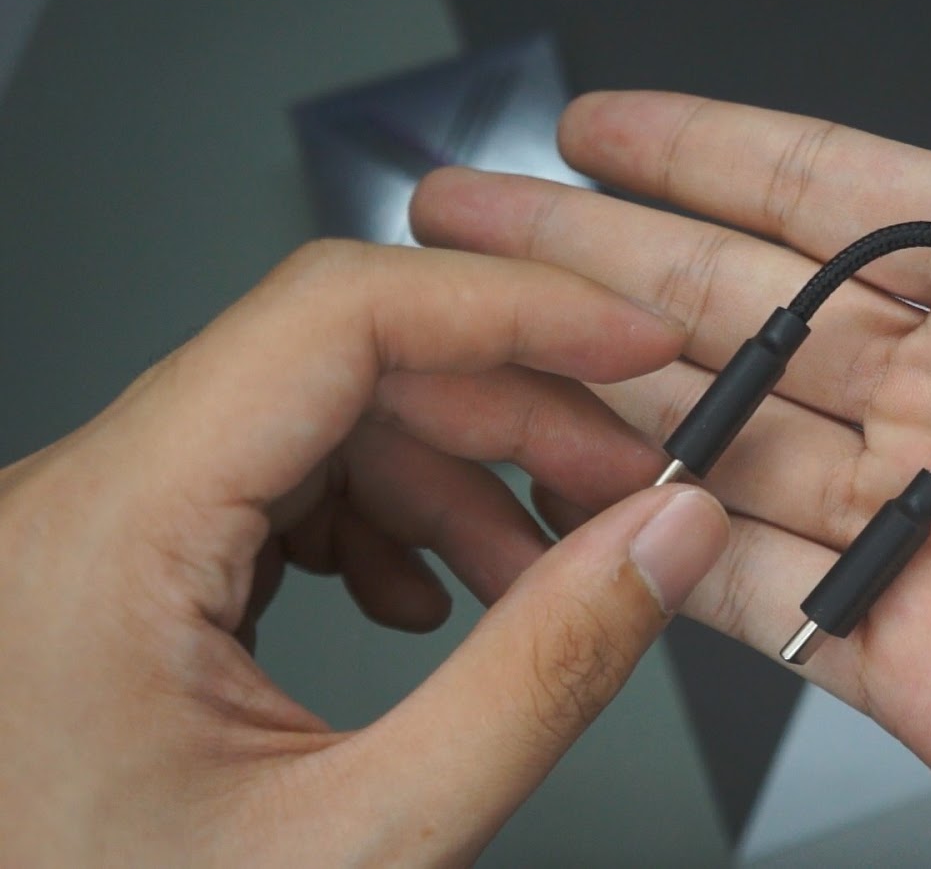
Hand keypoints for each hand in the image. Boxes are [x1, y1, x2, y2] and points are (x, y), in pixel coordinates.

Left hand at [0, 241, 728, 863]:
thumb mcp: (366, 838)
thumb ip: (540, 676)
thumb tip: (660, 541)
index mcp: (106, 540)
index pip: (334, 318)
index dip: (512, 308)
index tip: (628, 338)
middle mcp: (77, 507)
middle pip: (341, 365)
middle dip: (510, 416)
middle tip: (627, 483)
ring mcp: (93, 534)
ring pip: (320, 424)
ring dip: (456, 485)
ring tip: (536, 581)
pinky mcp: (123, 571)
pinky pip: (278, 488)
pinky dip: (386, 526)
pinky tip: (427, 608)